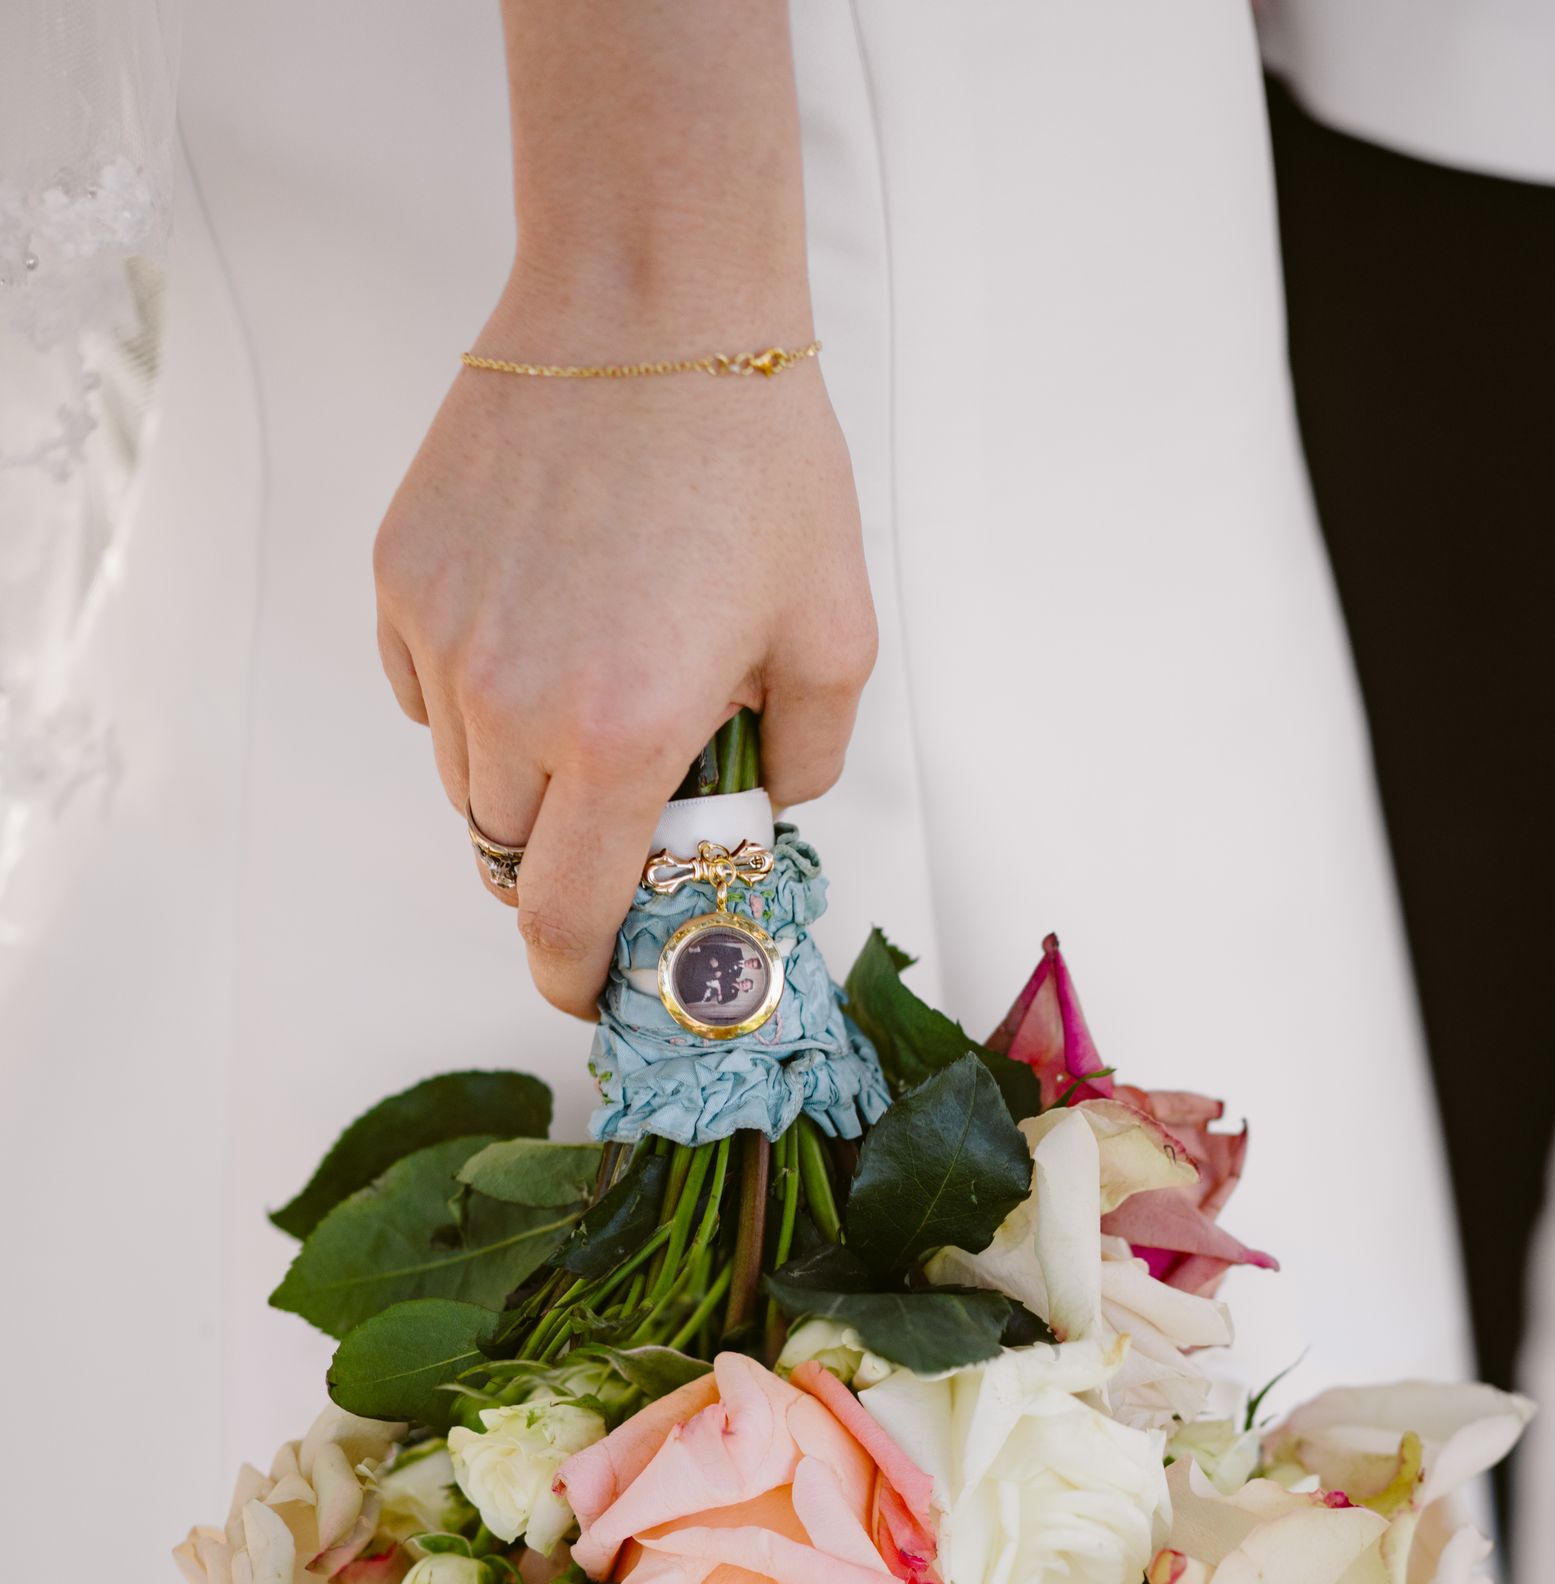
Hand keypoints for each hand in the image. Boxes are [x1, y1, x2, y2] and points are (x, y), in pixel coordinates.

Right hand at [375, 270, 875, 1019]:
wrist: (650, 303)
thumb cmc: (756, 459)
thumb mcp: (835, 633)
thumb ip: (807, 763)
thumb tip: (764, 815)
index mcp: (621, 734)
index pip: (565, 918)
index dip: (574, 978)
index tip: (592, 991)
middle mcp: (513, 703)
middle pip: (509, 857)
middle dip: (564, 865)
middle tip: (624, 817)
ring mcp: (445, 638)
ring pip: (464, 779)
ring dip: (521, 781)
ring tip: (591, 698)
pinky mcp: (402, 576)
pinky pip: (424, 692)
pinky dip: (473, 699)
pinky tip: (540, 632)